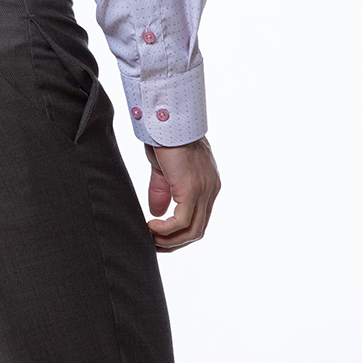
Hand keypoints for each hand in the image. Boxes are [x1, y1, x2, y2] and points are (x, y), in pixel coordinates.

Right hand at [144, 136, 219, 250]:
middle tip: (155, 245)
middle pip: (198, 230)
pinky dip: (166, 229)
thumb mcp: (164, 168)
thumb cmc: (164, 136)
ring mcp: (204, 190)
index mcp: (207, 183)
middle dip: (175, 242)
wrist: (165, 117)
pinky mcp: (192, 188)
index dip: (180, 233)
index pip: (199, 219)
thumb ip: (163, 191)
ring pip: (192, 230)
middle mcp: (211, 189)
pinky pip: (182, 221)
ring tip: (150, 239)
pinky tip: (151, 227)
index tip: (160, 237)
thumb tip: (157, 214)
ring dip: (170, 240)